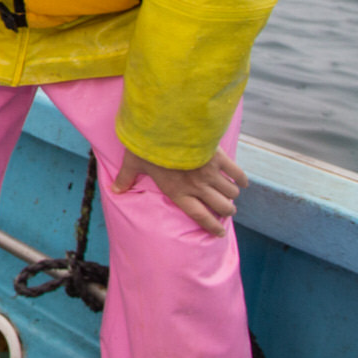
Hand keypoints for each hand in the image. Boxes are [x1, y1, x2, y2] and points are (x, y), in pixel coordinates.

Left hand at [111, 147, 248, 236]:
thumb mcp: (132, 162)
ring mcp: (210, 174)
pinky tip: (242, 182)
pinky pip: (237, 174)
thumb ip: (126, 179)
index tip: (220, 232)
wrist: (164, 126)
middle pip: (221, 207)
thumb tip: (115, 190)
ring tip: (231, 195)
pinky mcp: (219, 158)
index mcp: (178, 192)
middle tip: (227, 209)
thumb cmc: (146, 146)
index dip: (212, 227)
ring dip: (232, 195)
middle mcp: (197, 187)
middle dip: (227, 210)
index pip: (200, 217)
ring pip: (230, 192)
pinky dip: (242, 179)